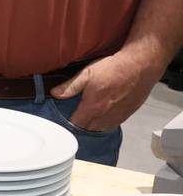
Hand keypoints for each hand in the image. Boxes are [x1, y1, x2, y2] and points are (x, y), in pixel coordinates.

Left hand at [50, 51, 164, 131]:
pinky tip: (102, 115)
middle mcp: (105, 116)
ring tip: (88, 117)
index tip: (64, 117)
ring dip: (93, 125)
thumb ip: (70, 86)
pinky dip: (106, 123)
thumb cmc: (113, 68)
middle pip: (88, 129)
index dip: (68, 122)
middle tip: (76, 116)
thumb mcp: (86, 73)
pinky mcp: (128, 114)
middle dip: (80, 125)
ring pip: (101, 129)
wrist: (140, 67)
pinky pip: (113, 125)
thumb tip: (54, 94)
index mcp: (93, 107)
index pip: (76, 124)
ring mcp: (118, 116)